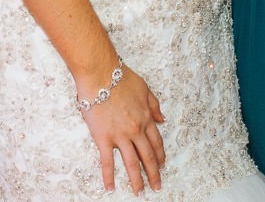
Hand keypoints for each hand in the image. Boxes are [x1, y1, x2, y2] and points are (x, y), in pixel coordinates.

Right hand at [79, 63, 165, 194]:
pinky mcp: (103, 138)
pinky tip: (110, 188)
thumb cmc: (121, 77)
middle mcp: (136, 130)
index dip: (160, 156)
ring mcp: (120, 135)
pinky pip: (107, 162)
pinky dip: (109, 176)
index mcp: (146, 118)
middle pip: (147, 156)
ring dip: (137, 180)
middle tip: (157, 186)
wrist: (101, 73)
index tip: (162, 166)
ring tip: (140, 193)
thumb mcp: (145, 88)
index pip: (156, 142)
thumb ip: (154, 105)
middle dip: (153, 173)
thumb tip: (163, 119)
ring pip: (131, 163)